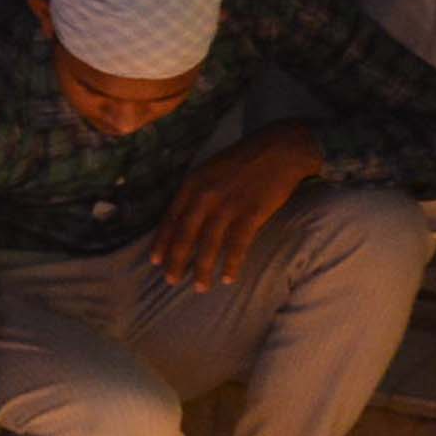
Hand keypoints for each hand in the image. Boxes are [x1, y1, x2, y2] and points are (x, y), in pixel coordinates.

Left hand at [152, 126, 317, 291]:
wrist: (279, 148)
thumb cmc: (244, 159)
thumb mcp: (210, 169)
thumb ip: (196, 192)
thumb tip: (184, 217)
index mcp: (192, 184)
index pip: (171, 219)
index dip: (162, 242)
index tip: (155, 261)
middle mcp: (205, 196)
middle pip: (185, 235)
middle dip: (176, 261)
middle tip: (171, 281)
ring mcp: (228, 205)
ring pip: (209, 245)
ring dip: (203, 269)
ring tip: (201, 287)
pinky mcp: (251, 213)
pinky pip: (237, 245)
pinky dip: (231, 263)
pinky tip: (227, 278)